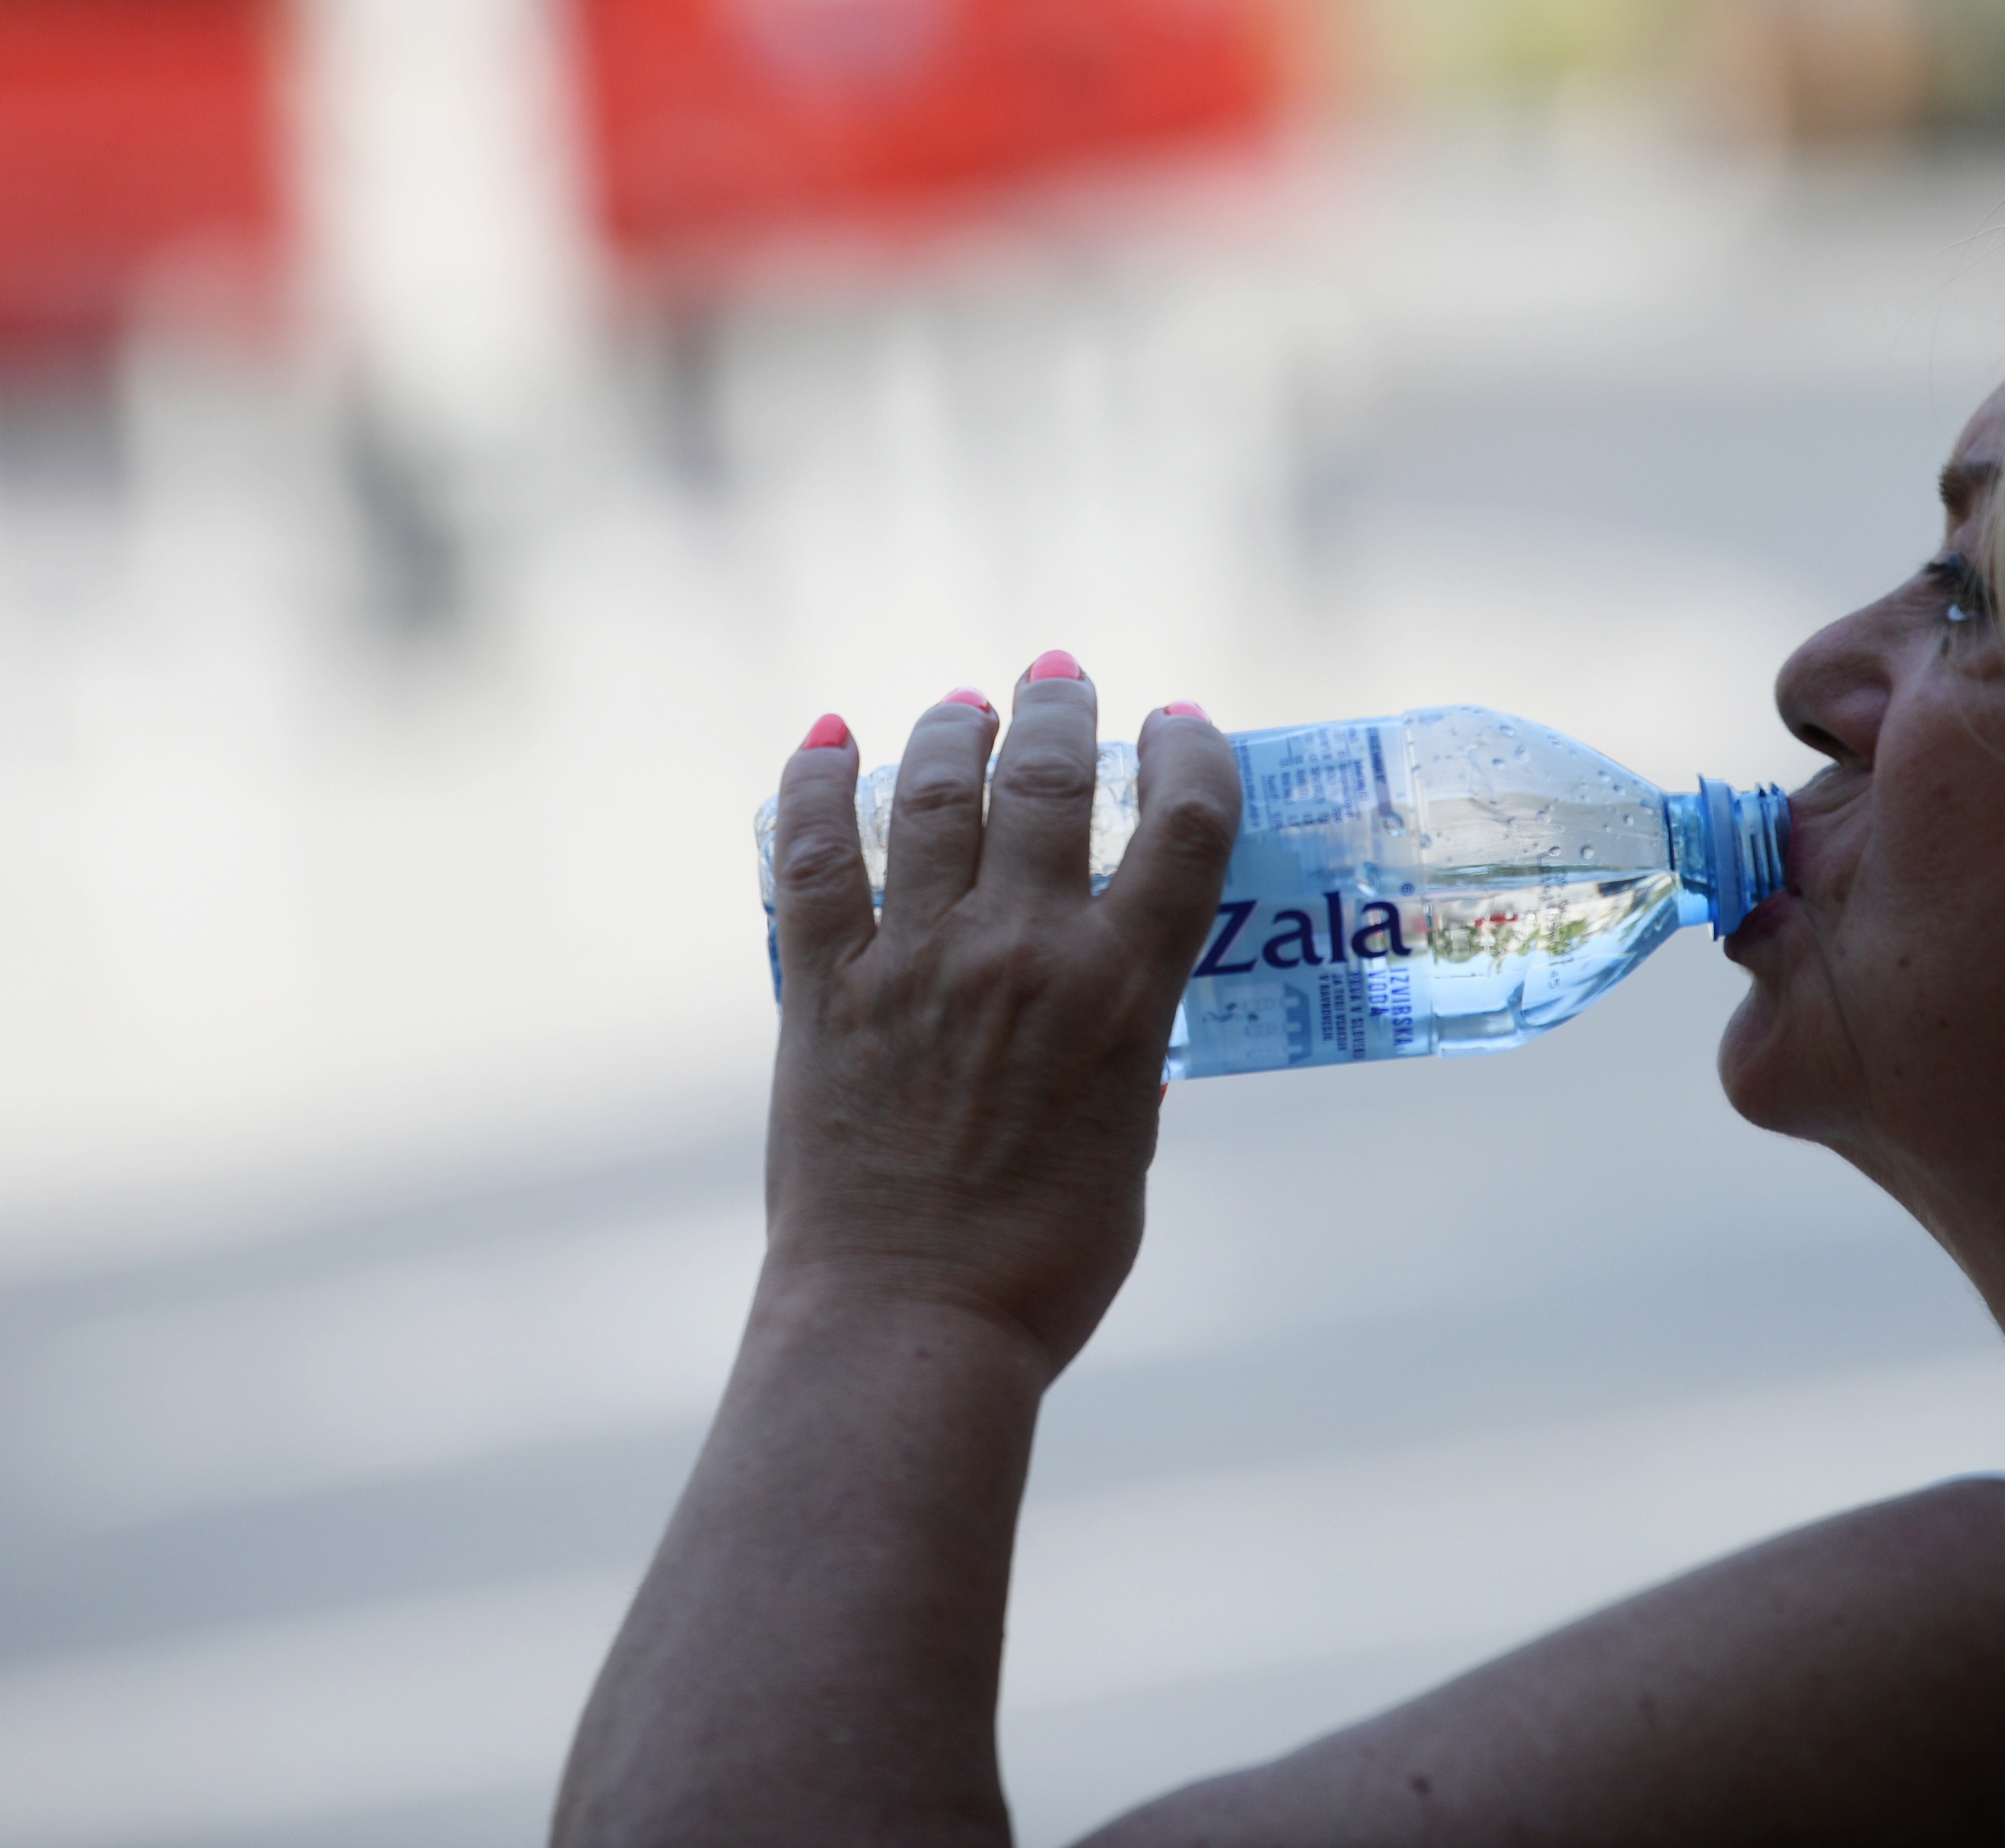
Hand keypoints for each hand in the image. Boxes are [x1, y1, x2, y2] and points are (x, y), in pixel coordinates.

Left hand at [760, 655, 1240, 1377]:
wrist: (911, 1324)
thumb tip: (1120, 1014)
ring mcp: (918, 962)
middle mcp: (1025, 953)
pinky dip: (815, 783)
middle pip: (1052, 777)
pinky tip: (829, 737)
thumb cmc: (1043, 1265)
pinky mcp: (824, 989)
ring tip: (965, 705)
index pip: (1184, 824)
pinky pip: (814, 855)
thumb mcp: (1126, 1145)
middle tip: (1061, 679)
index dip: (1190, 753)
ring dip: (954, 729)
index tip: (1181, 724)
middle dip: (1061, 709)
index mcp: (1123, 995)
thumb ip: (1127, 1057)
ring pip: (935, 792)